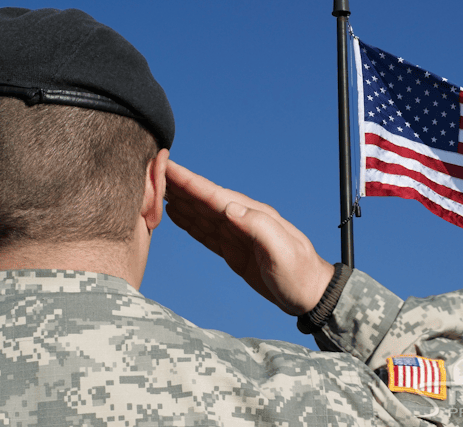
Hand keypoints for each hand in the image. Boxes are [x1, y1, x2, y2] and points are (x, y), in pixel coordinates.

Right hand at [164, 160, 333, 315]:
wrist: (311, 296)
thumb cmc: (300, 274)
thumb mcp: (282, 250)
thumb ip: (257, 227)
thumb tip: (229, 208)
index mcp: (252, 215)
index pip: (214, 194)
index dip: (189, 181)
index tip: (167, 166)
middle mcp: (242, 220)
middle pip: (202, 199)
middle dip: (177, 185)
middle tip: (151, 169)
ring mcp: (236, 235)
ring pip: (200, 213)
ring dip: (178, 200)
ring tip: (155, 187)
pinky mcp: (233, 251)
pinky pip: (205, 232)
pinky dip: (188, 221)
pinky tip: (175, 213)